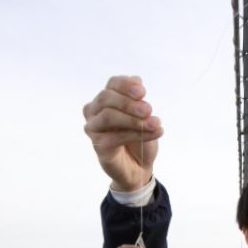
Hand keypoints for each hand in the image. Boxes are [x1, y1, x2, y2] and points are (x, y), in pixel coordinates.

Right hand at [83, 75, 163, 190]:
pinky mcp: (98, 146)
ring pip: (108, 116)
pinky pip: (115, 137)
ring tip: (154, 123)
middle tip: (149, 109)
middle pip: (106, 98)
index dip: (126, 84)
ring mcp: (93, 129)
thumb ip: (138, 101)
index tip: (143, 92)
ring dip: (133, 119)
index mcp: (106, 99)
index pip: (112, 84)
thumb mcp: (143, 117)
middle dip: (129, 103)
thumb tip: (137, 80)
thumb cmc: (139, 139)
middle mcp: (94, 111)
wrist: (139, 166)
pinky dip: (137, 134)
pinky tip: (154, 133)